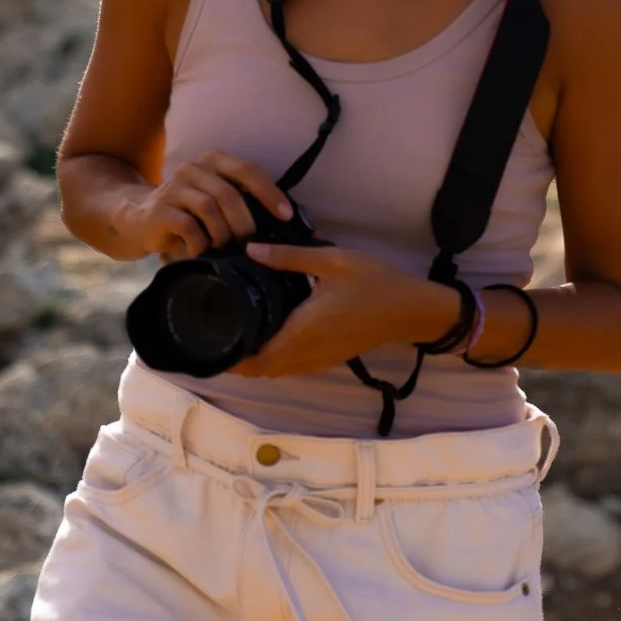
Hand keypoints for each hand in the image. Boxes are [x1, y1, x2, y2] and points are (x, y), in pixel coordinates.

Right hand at [123, 150, 292, 262]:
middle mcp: (193, 168)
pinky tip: (202, 252)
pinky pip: (189, 226)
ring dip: (223, 234)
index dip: (270, 192)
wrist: (140, 218)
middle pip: (229, 193)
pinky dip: (201, 243)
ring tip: (226, 249)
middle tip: (251, 243)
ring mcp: (174, 187)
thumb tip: (285, 222)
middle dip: (245, 222)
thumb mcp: (218, 201)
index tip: (286, 216)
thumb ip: (245, 203)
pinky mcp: (160, 210)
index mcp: (213, 160)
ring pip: (209, 208)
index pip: (247, 170)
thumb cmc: (190, 213)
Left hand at [231, 241, 457, 377]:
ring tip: (238, 335)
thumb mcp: (331, 261)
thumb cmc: (373, 282)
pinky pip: (293, 367)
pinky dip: (276, 360)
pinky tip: (271, 337)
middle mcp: (308, 352)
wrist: (410, 309)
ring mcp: (320, 360)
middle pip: (262, 370)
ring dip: (257, 361)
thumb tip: (250, 250)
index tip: (211, 343)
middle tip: (218, 334)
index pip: (257, 360)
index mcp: (303, 331)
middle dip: (238, 360)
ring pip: (278, 371)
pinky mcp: (330, 359)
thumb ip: (289, 256)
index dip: (231, 358)